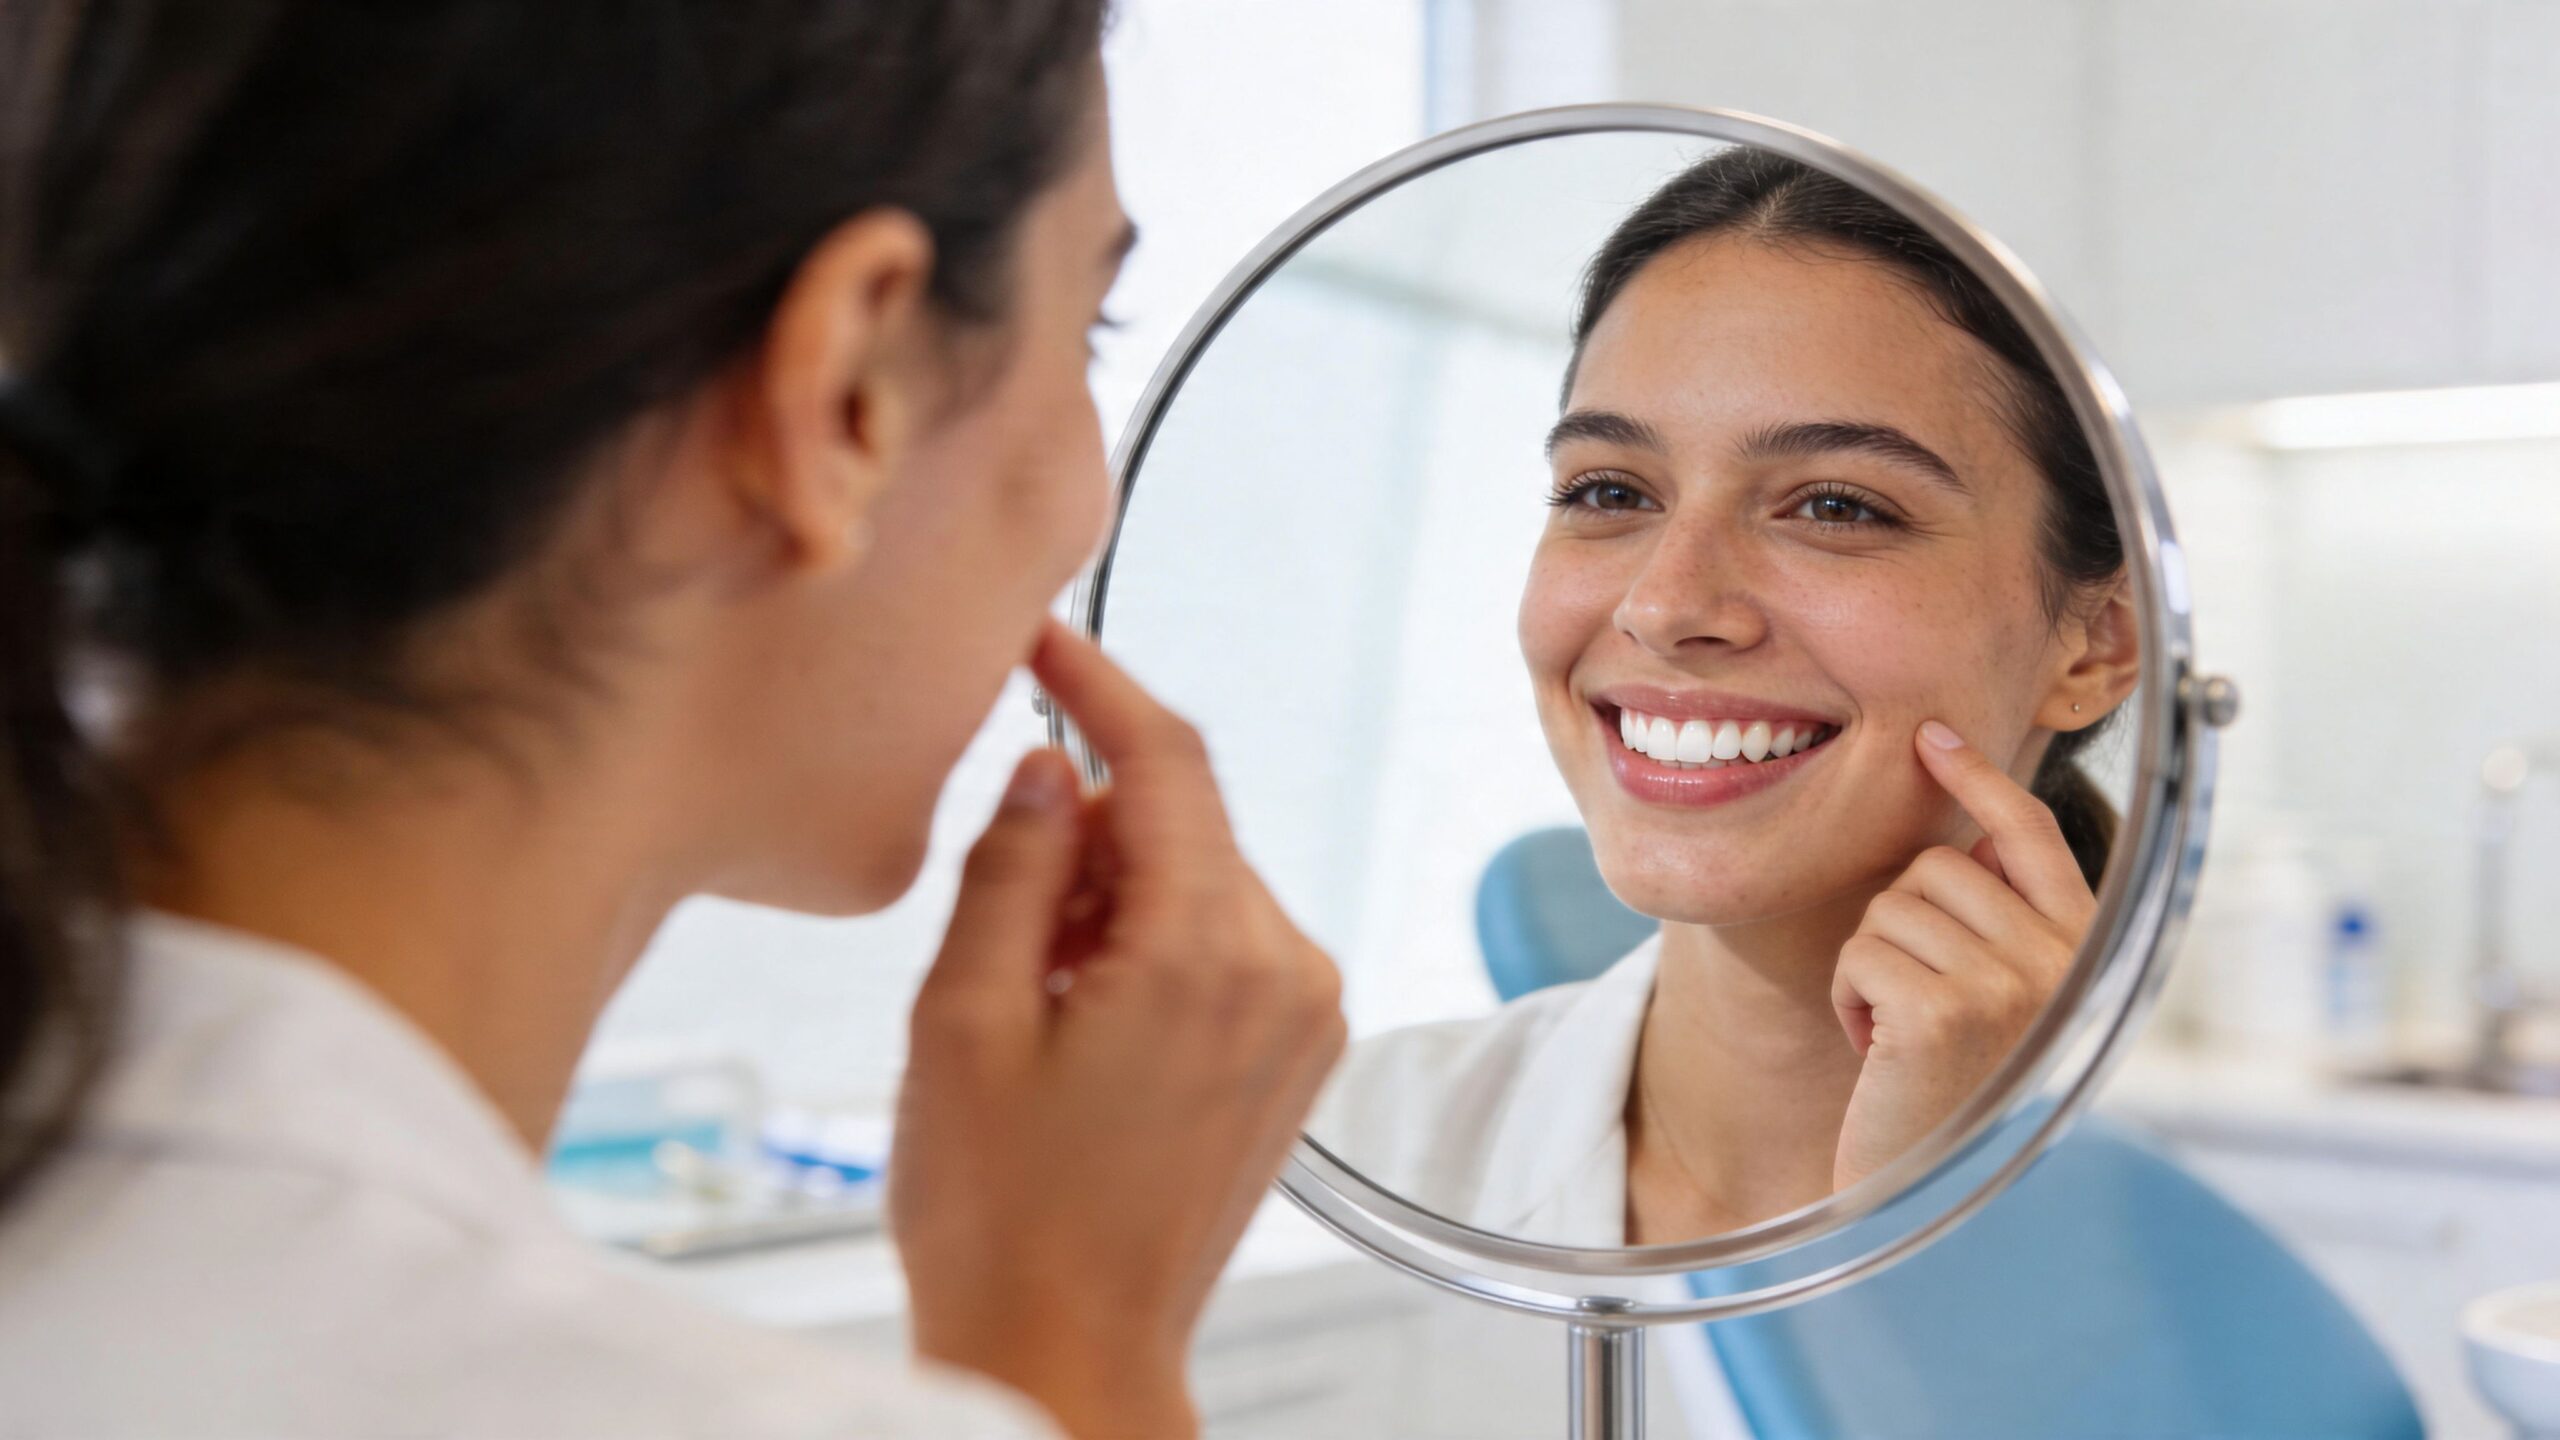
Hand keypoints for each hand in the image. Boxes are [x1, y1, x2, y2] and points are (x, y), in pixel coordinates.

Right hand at [890, 620, 1345, 1439]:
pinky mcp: (1298, 1050)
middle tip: (997, 914)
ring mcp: (1303, 1014)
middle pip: (1184, 819)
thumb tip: (1050, 768)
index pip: (1166, 759)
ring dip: (1115, 894)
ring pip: (1200, 878)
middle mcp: (1283, 971)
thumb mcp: (960, 1021)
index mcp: (1204, 955)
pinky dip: (1152, 942)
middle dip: (1085, 830)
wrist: (1068, 1351)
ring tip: (1037, 1000)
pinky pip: (1224, 940)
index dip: (1098, 682)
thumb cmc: (1001, 1217)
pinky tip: (1086, 1021)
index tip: (1043, 638)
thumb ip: (1011, 868)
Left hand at [1830, 720, 2094, 1191]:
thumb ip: (1996, 918)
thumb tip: (1968, 832)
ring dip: (1872, 966)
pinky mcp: (1945, 1012)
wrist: (1923, 1190)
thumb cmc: (1949, 1087)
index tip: (1932, 736)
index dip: (1980, 777)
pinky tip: (1877, 1051)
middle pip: (1937, 866)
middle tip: (1915, 1002)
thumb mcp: (1994, 995)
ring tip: (1901, 1033)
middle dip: (1900, 924)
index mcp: (2080, 949)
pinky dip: (1849, 997)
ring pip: (1890, 906)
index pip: (2031, 833)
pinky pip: (1861, 952)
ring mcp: (2008, 985)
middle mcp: (2058, 962)